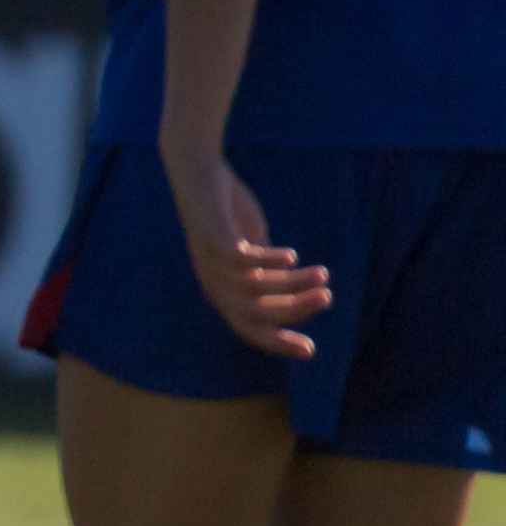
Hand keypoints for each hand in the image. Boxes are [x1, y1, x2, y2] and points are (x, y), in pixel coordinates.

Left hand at [165, 143, 332, 358]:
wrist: (198, 174)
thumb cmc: (225, 213)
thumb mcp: (250, 247)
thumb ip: (265, 269)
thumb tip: (291, 287)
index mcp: (222, 289)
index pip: (249, 328)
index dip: (277, 342)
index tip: (311, 350)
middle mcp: (213, 281)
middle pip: (254, 313)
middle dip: (294, 311)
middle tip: (327, 298)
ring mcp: (210, 260)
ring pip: (254, 288)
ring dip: (291, 285)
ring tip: (321, 274)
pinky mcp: (212, 236)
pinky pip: (239, 258)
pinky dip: (267, 261)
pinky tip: (291, 256)